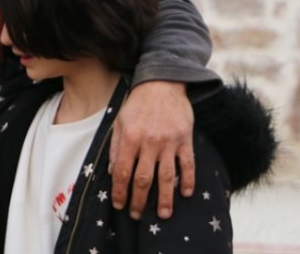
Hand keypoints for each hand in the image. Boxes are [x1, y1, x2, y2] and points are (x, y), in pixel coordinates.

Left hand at [109, 80, 194, 219]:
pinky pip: (188, 164)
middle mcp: (149, 143)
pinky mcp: (185, 139)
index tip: (119, 204)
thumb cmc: (138, 104)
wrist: (162, 83)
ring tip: (163, 215)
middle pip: (143, 179)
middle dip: (139, 200)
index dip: (120, 191)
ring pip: (166, 176)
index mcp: (130, 138)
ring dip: (164, 199)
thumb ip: (116, 147)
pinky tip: (185, 194)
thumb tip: (111, 171)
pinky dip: (188, 180)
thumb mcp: (119, 122)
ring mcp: (169, 142)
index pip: (122, 172)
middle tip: (137, 215)